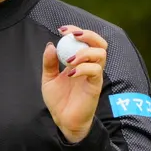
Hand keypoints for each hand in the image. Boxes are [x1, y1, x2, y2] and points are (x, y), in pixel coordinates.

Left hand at [42, 26, 107, 143]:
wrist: (63, 120)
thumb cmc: (59, 100)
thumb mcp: (48, 79)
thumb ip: (49, 62)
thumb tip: (51, 45)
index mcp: (80, 61)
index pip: (85, 40)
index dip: (76, 31)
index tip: (61, 30)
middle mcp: (90, 66)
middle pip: (100, 43)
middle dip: (88, 35)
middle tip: (72, 36)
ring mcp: (94, 76)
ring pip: (101, 54)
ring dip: (84, 52)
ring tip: (68, 60)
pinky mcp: (95, 86)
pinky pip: (96, 71)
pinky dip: (83, 68)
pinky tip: (70, 74)